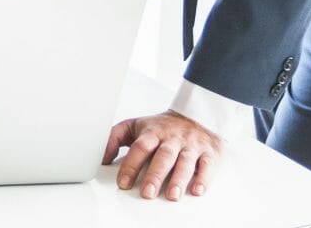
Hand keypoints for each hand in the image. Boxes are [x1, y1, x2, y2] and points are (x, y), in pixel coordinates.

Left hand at [104, 110, 220, 200]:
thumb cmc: (162, 126)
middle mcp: (173, 138)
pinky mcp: (209, 152)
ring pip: (185, 161)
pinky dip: (204, 178)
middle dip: (155, 175)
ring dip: (179, 179)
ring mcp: (191, 145)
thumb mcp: (135, 126)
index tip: (123, 182)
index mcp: (153, 132)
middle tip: (147, 192)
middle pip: (163, 156)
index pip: (140, 148)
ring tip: (172, 195)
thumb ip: (114, 138)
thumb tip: (102, 158)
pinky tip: (197, 190)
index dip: (131, 165)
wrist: (196, 114)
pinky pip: (207, 165)